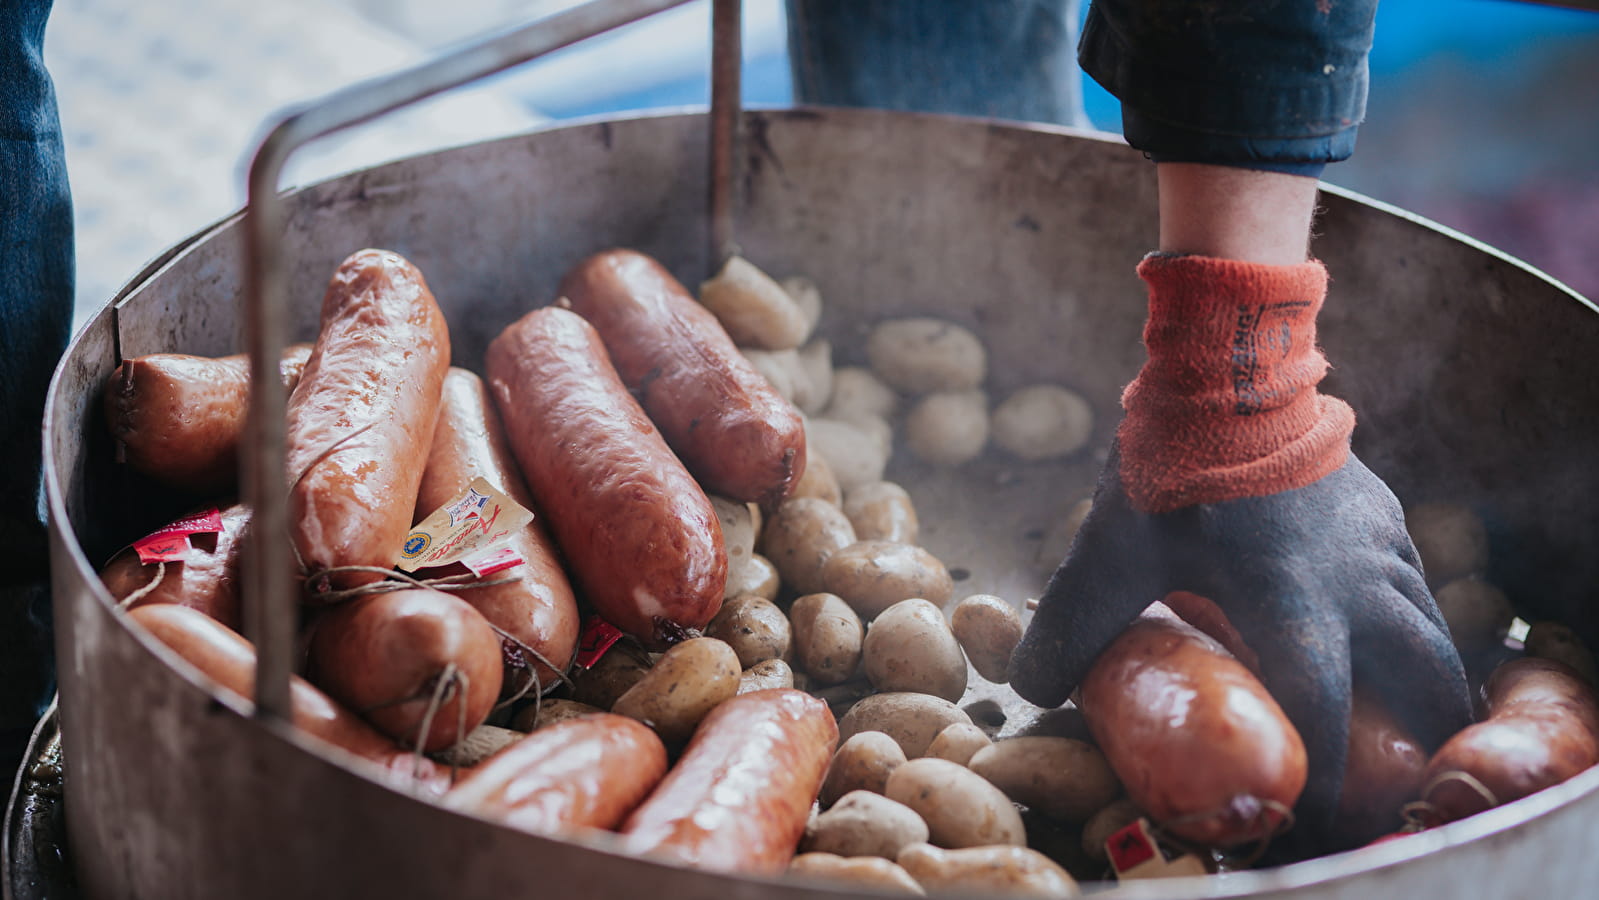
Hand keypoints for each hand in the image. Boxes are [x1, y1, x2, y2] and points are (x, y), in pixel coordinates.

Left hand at [1009, 445, 1471, 838]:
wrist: (1225, 366)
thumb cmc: (1170, 465)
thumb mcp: (1108, 553)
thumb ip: (1071, 627)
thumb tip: (1032, 689)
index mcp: (1296, 605)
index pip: (1328, 714)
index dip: (1325, 776)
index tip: (1305, 808)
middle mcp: (1358, 582)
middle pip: (1427, 682)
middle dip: (1417, 736)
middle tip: (1387, 769)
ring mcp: (1381, 544)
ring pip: (1433, 630)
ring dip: (1422, 680)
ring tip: (1396, 717)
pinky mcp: (1385, 514)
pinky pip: (1415, 584)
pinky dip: (1408, 622)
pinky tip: (1373, 631)